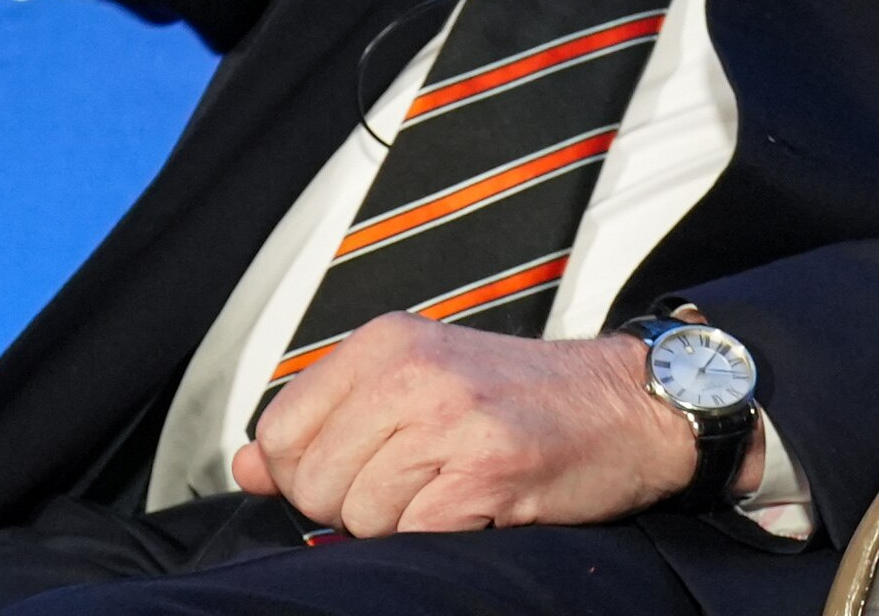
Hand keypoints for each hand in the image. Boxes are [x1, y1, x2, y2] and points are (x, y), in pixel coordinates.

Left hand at [231, 319, 691, 534]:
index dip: (307, 473)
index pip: (279, 434)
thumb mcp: (420, 384)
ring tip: (457, 486)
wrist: (632, 405)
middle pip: (313, 484)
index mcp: (387, 342)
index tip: (364, 466)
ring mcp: (451, 419)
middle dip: (356, 505)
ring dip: (405, 523)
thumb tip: (246, 466)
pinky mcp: (486, 471)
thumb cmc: (527, 400)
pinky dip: (444, 536)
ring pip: (359, 518)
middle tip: (423, 478)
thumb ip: (330, 419)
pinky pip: (413, 536)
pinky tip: (481, 506)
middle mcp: (414, 371)